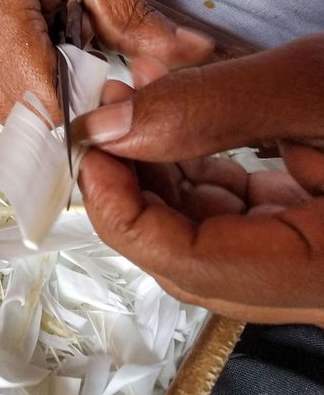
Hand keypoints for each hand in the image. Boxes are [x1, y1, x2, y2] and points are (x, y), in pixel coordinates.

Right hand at [0, 0, 213, 121]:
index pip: (43, 104)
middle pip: (18, 115)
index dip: (84, 110)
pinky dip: (8, 77)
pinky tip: (20, 40)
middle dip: (59, 101)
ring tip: (47, 40)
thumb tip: (187, 54)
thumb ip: (130, 17)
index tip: (110, 93)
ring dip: (31, 91)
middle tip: (82, 57)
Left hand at [75, 33, 323, 325]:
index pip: (187, 264)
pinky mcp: (307, 236)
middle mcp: (313, 285)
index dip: (121, 209)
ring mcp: (309, 264)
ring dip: (159, 178)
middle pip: (184, 257)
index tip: (92, 150)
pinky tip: (180, 128)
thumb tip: (114, 129)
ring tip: (140, 112)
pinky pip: (231, 218)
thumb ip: (214, 109)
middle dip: (134, 189)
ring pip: (202, 239)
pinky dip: (194, 174)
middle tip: (110, 123)